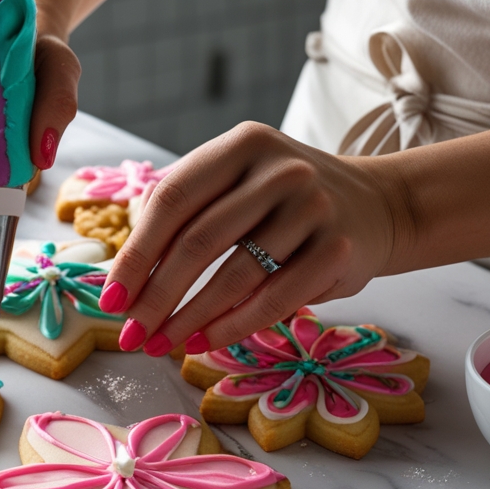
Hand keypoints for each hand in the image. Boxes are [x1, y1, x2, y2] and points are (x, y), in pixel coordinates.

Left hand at [98, 122, 399, 354]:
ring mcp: (312, 207)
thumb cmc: (285, 202)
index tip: (111, 297)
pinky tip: (204, 342)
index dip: (136, 253)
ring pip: (234, 274)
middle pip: (198, 240)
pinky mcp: (338, 249)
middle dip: (156, 295)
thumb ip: (186, 213)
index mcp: (241, 145)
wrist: (378, 205)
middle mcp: (279, 169)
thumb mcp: (237, 183)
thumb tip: (124, 276)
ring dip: (189, 317)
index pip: (172, 199)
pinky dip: (232, 326)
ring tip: (161, 343)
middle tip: (130, 333)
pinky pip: (273, 298)